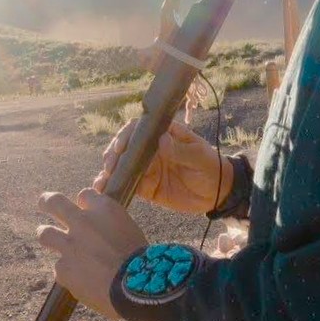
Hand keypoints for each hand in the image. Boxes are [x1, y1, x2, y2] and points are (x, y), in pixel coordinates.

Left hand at [35, 188, 148, 319]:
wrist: (134, 289)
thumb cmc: (141, 259)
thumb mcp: (130, 230)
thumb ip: (110, 225)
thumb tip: (100, 229)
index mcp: (104, 209)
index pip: (85, 195)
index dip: (85, 203)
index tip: (84, 208)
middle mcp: (82, 222)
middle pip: (53, 202)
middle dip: (46, 202)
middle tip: (44, 204)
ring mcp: (69, 245)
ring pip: (45, 233)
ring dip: (48, 235)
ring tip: (51, 241)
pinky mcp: (62, 269)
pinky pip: (59, 266)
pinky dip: (68, 271)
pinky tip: (79, 279)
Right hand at [92, 116, 229, 214]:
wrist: (217, 192)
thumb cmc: (210, 166)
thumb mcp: (199, 157)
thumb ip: (181, 150)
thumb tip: (162, 139)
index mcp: (164, 135)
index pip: (140, 128)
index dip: (127, 135)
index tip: (122, 146)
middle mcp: (151, 149)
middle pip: (126, 147)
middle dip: (114, 155)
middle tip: (111, 166)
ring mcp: (147, 168)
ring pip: (122, 166)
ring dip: (110, 172)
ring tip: (102, 181)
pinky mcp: (146, 187)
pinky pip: (127, 185)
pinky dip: (115, 187)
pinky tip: (104, 191)